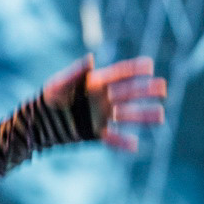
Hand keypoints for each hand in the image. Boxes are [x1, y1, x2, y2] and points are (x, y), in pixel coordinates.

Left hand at [43, 53, 166, 150]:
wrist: (40, 121)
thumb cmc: (49, 97)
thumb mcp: (60, 83)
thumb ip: (75, 72)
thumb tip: (91, 59)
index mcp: (95, 84)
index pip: (118, 74)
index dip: (133, 69)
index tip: (149, 65)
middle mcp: (102, 99)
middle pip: (128, 94)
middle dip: (145, 91)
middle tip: (163, 88)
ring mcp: (101, 116)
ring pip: (126, 115)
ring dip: (143, 116)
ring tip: (161, 115)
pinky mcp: (95, 133)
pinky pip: (112, 138)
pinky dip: (122, 143)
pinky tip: (135, 145)